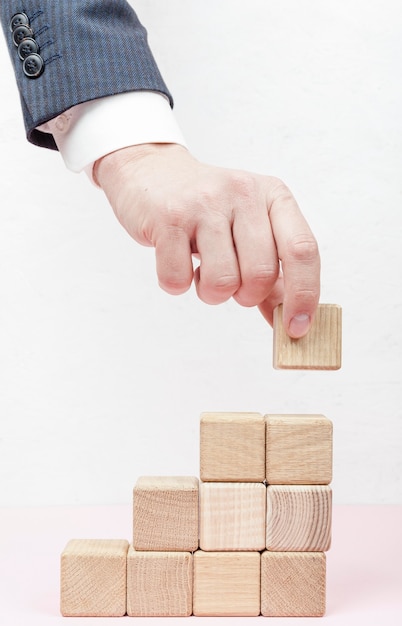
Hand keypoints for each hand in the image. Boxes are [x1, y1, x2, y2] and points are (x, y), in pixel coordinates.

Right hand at [94, 143, 319, 337]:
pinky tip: (176, 261)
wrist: (152, 171)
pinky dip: (176, 284)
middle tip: (231, 284)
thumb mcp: (248, 230)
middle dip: (246, 296)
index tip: (296, 328)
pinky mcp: (168, 217)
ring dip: (211, 293)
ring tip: (201, 272)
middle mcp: (244, 193)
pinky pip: (178, 279)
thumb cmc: (207, 210)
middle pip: (261, 274)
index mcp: (273, 196)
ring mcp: (204, 203)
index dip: (304, 295)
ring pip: (222, 282)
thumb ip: (272, 278)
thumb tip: (289, 326)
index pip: (302, 250)